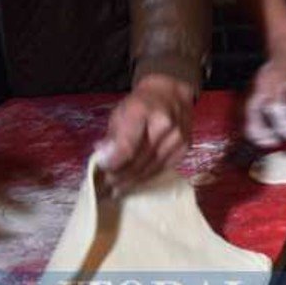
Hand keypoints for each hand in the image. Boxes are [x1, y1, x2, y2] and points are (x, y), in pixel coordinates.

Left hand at [97, 74, 195, 190]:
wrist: (172, 94)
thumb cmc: (141, 104)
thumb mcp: (119, 114)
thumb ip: (112, 137)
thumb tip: (103, 158)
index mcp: (143, 111)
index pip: (127, 146)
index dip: (113, 163)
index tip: (101, 171)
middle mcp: (165, 125)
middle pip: (139, 161)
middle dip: (119, 176)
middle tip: (104, 186)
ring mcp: (178, 138)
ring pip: (151, 168)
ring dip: (131, 181)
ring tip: (116, 190)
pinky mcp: (185, 148)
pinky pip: (162, 168)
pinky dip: (146, 177)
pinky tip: (134, 182)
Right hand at [245, 34, 285, 147]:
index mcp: (275, 81)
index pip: (276, 108)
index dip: (285, 125)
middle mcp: (260, 85)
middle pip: (253, 111)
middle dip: (263, 131)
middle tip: (276, 142)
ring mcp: (253, 88)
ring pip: (248, 113)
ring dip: (256, 131)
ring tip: (270, 141)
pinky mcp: (253, 92)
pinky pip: (249, 112)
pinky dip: (255, 125)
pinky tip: (266, 133)